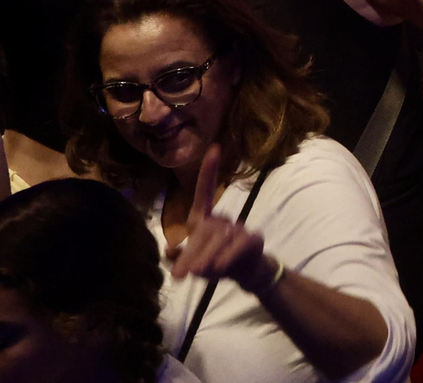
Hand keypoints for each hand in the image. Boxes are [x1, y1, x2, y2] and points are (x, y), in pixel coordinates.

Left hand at [168, 145, 278, 294]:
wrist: (246, 273)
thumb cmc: (215, 261)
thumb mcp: (193, 261)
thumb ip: (180, 257)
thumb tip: (169, 250)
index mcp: (205, 220)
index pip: (204, 192)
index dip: (208, 171)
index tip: (214, 148)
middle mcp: (223, 219)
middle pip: (206, 229)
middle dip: (192, 252)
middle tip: (181, 275)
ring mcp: (239, 228)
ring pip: (220, 239)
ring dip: (207, 258)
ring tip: (200, 273)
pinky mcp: (253, 239)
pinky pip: (237, 246)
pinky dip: (226, 258)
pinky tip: (219, 269)